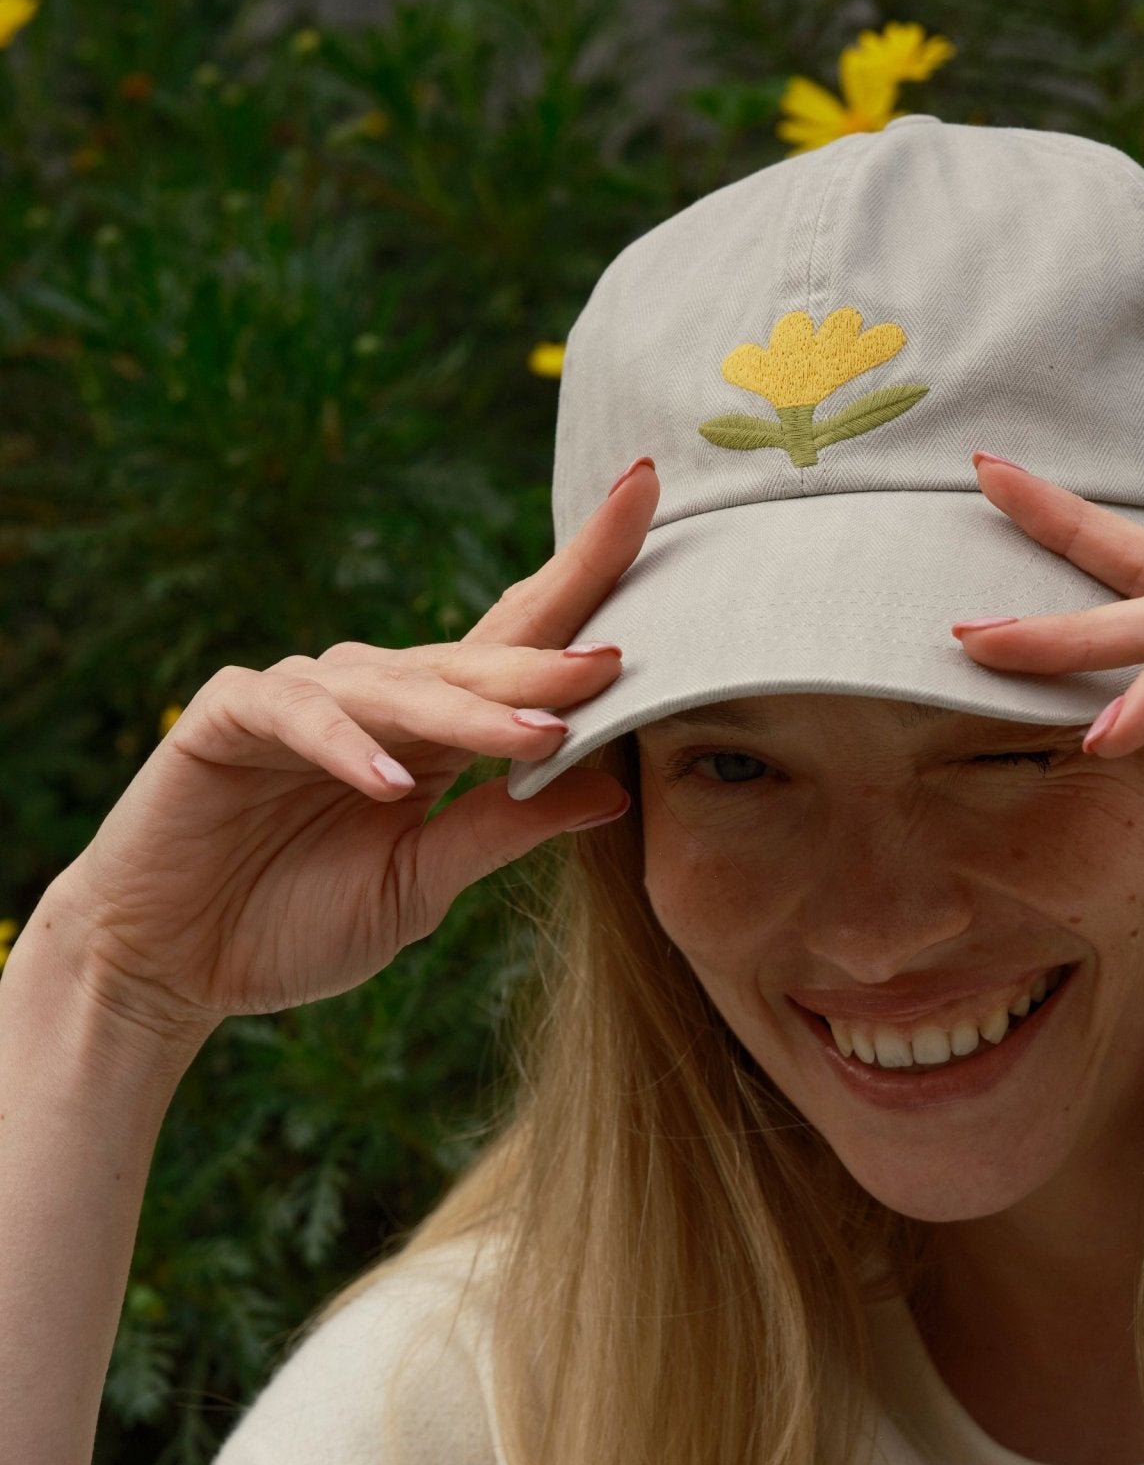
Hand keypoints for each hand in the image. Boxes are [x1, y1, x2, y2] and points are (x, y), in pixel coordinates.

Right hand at [41, 459, 662, 1038]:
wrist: (175, 965)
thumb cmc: (297, 922)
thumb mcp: (422, 884)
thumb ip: (503, 830)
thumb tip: (617, 789)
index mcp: (434, 731)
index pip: (520, 644)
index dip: (585, 578)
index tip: (648, 499)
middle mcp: (377, 697)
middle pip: (477, 657)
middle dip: (550, 650)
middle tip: (621, 649)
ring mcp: (302, 699)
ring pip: (400, 688)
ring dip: (471, 715)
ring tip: (540, 738)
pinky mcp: (231, 718)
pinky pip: (299, 718)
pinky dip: (347, 749)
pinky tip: (391, 784)